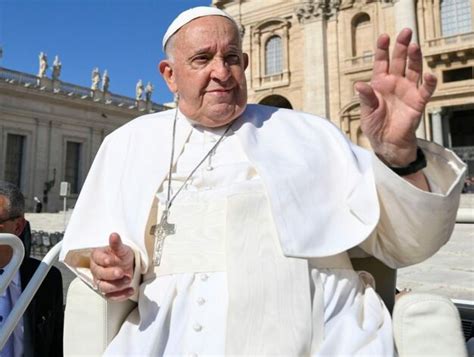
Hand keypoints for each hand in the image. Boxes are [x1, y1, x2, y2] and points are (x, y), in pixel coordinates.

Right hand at [90, 233, 134, 300]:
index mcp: (97, 257)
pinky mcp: (109, 292)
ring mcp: (102, 282)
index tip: (109, 260)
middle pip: (100, 275)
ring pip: (104, 287)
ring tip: (128, 279)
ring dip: (116, 285)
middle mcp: (97, 271)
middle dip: (110, 274)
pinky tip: (130, 290)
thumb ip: (117, 244)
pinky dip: (121, 295)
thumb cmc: (120, 256)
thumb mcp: (121, 249)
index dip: (102, 260)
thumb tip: (114, 235)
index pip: (96, 259)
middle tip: (121, 272)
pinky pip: (112, 297)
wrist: (126, 265)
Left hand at [355, 28, 436, 165]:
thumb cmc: (374, 126)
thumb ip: (366, 98)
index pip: (381, 62)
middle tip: (406, 32)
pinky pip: (426, 90)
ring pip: (413, 70)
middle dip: (402, 46)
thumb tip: (359, 85)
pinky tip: (431, 74)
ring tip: (415, 47)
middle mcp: (395, 83)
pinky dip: (430, 83)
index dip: (382, 49)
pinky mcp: (418, 102)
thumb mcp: (367, 112)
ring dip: (415, 58)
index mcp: (379, 83)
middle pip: (399, 60)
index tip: (384, 36)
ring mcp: (407, 91)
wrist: (386, 144)